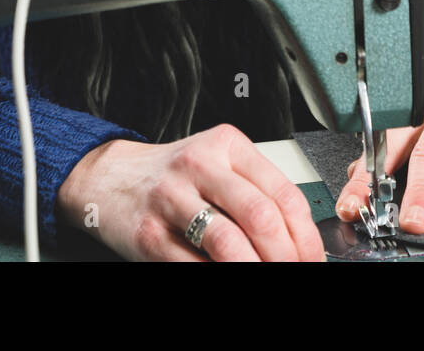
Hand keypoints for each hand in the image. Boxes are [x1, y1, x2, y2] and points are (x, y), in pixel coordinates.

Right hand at [57, 123, 325, 261]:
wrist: (110, 177)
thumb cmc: (173, 175)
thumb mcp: (218, 166)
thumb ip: (257, 192)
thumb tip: (300, 241)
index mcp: (227, 145)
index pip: (284, 193)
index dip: (306, 236)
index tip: (313, 259)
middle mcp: (199, 165)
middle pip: (261, 217)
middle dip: (286, 257)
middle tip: (295, 272)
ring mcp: (171, 199)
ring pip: (229, 243)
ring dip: (256, 270)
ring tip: (267, 278)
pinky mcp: (149, 234)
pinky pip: (193, 264)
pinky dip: (217, 275)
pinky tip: (228, 275)